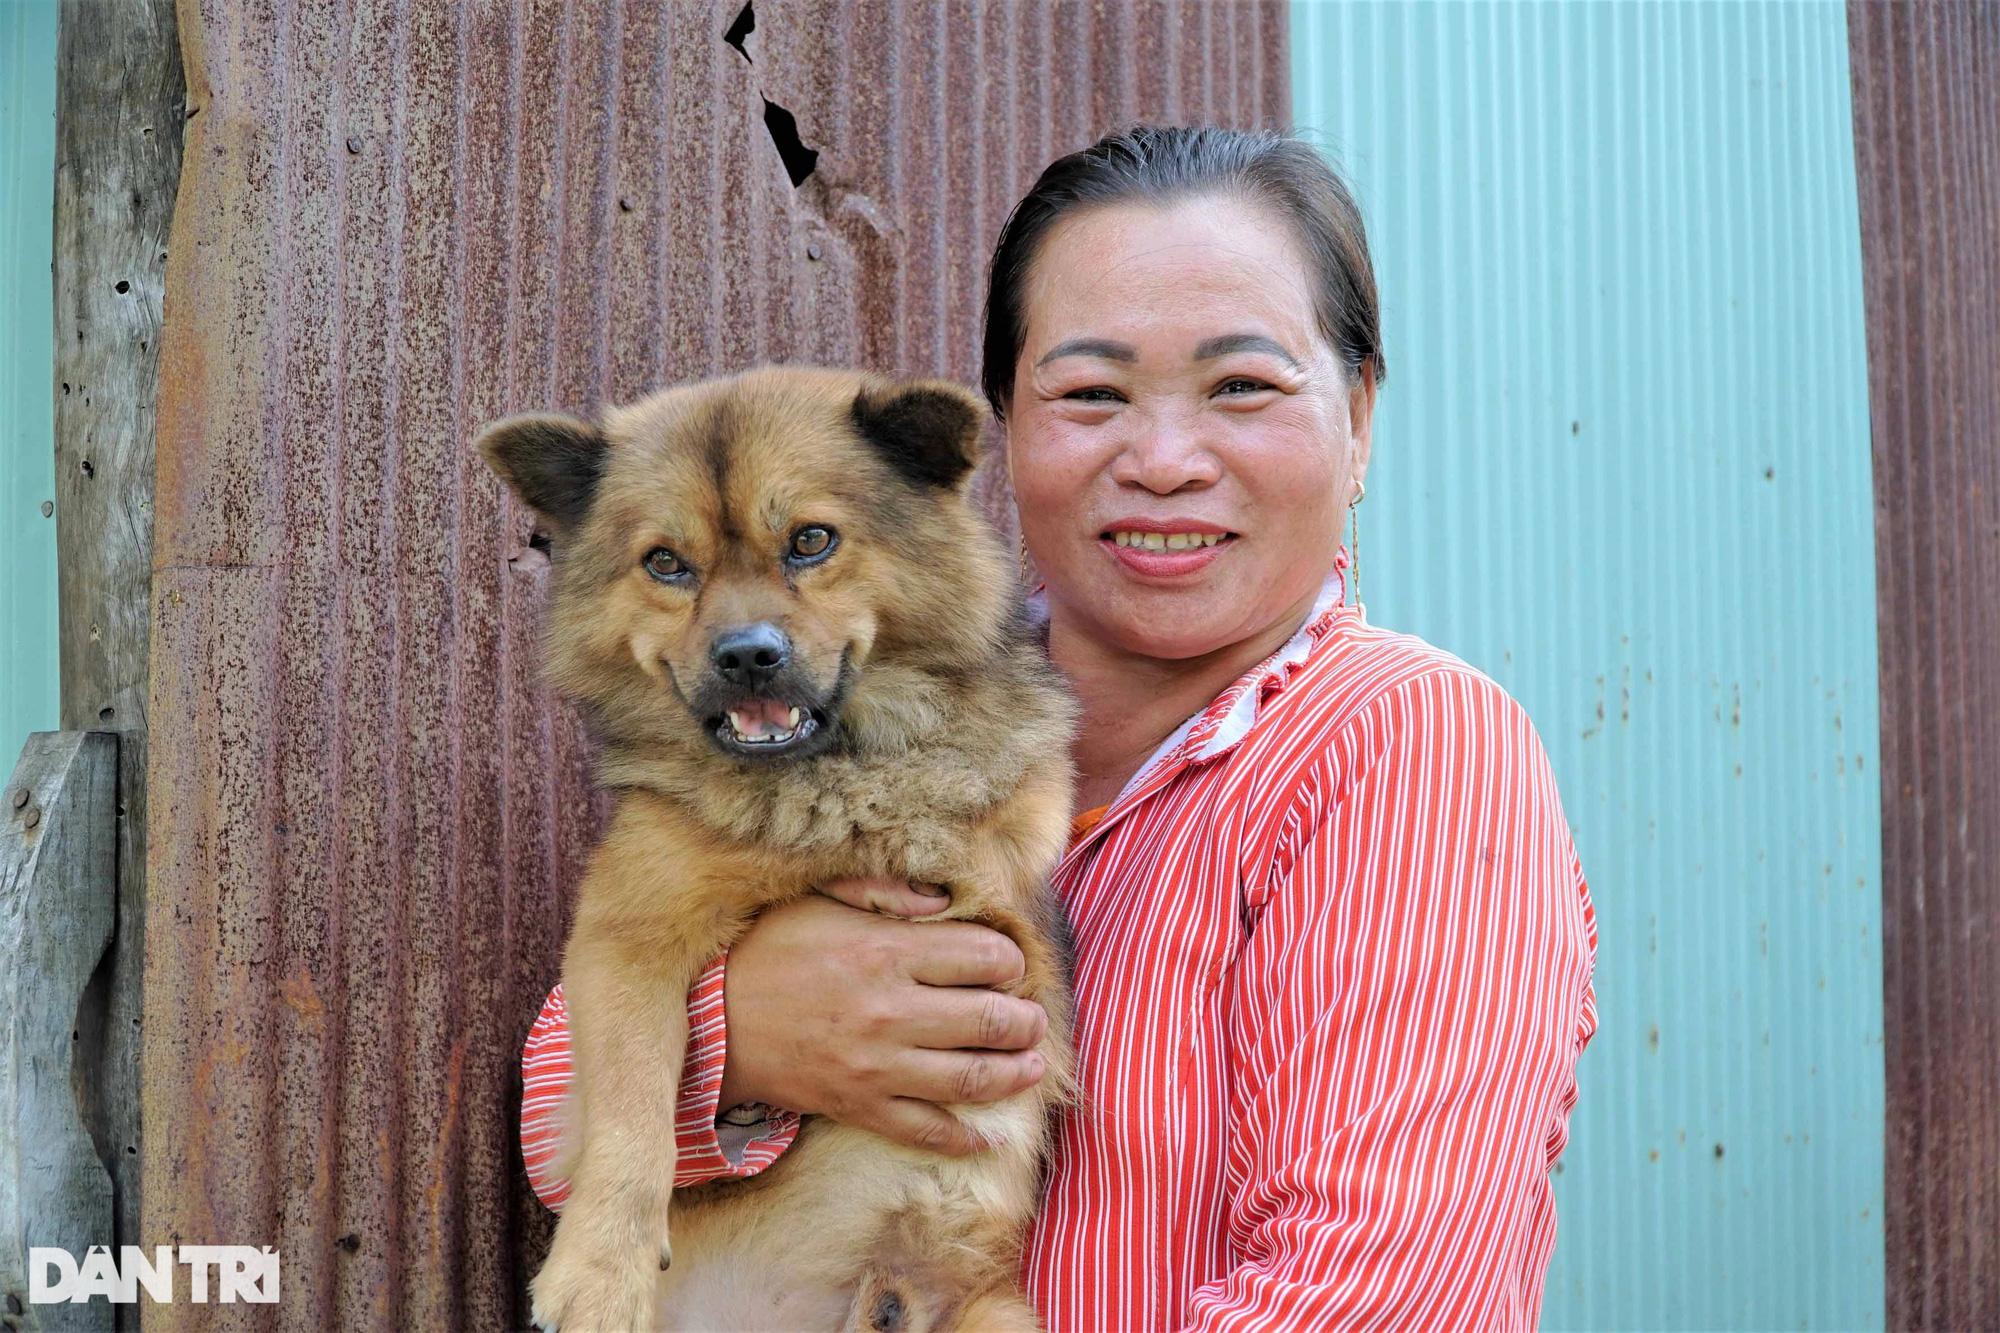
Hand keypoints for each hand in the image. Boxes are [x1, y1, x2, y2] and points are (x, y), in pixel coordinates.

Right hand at [717, 888, 1049, 1154]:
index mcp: (887, 952)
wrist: (711, 1021)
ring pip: (973, 1078)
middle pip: (991, 1020)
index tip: (1010, 964)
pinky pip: (928, 1130)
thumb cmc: (767, 949)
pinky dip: (967, 1138)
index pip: (984, 957)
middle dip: (1026, 1020)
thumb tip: (943, 898)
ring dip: (1016, 1073)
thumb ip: (885, 889)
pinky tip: (990, 1135)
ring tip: (1032, 1064)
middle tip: (1033, 1018)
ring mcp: (879, 1066)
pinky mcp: (862, 1106)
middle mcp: (892, 1011)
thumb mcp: (820, 897)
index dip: (1010, 960)